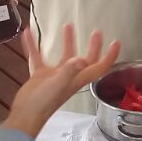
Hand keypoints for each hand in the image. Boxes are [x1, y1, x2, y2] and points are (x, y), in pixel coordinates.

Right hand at [6, 25, 120, 136]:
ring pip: (64, 55)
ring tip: (67, 25)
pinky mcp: (41, 75)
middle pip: (85, 60)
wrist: (25, 114)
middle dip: (92, 46)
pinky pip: (39, 57)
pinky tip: (28, 34)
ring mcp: (55, 76)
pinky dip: (34, 45)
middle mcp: (70, 76)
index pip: (99, 67)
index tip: (115, 42)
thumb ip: (69, 71)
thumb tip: (80, 59)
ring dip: (67, 41)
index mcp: (78, 79)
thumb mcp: (58, 85)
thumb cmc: (44, 103)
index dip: (109, 56)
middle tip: (96, 32)